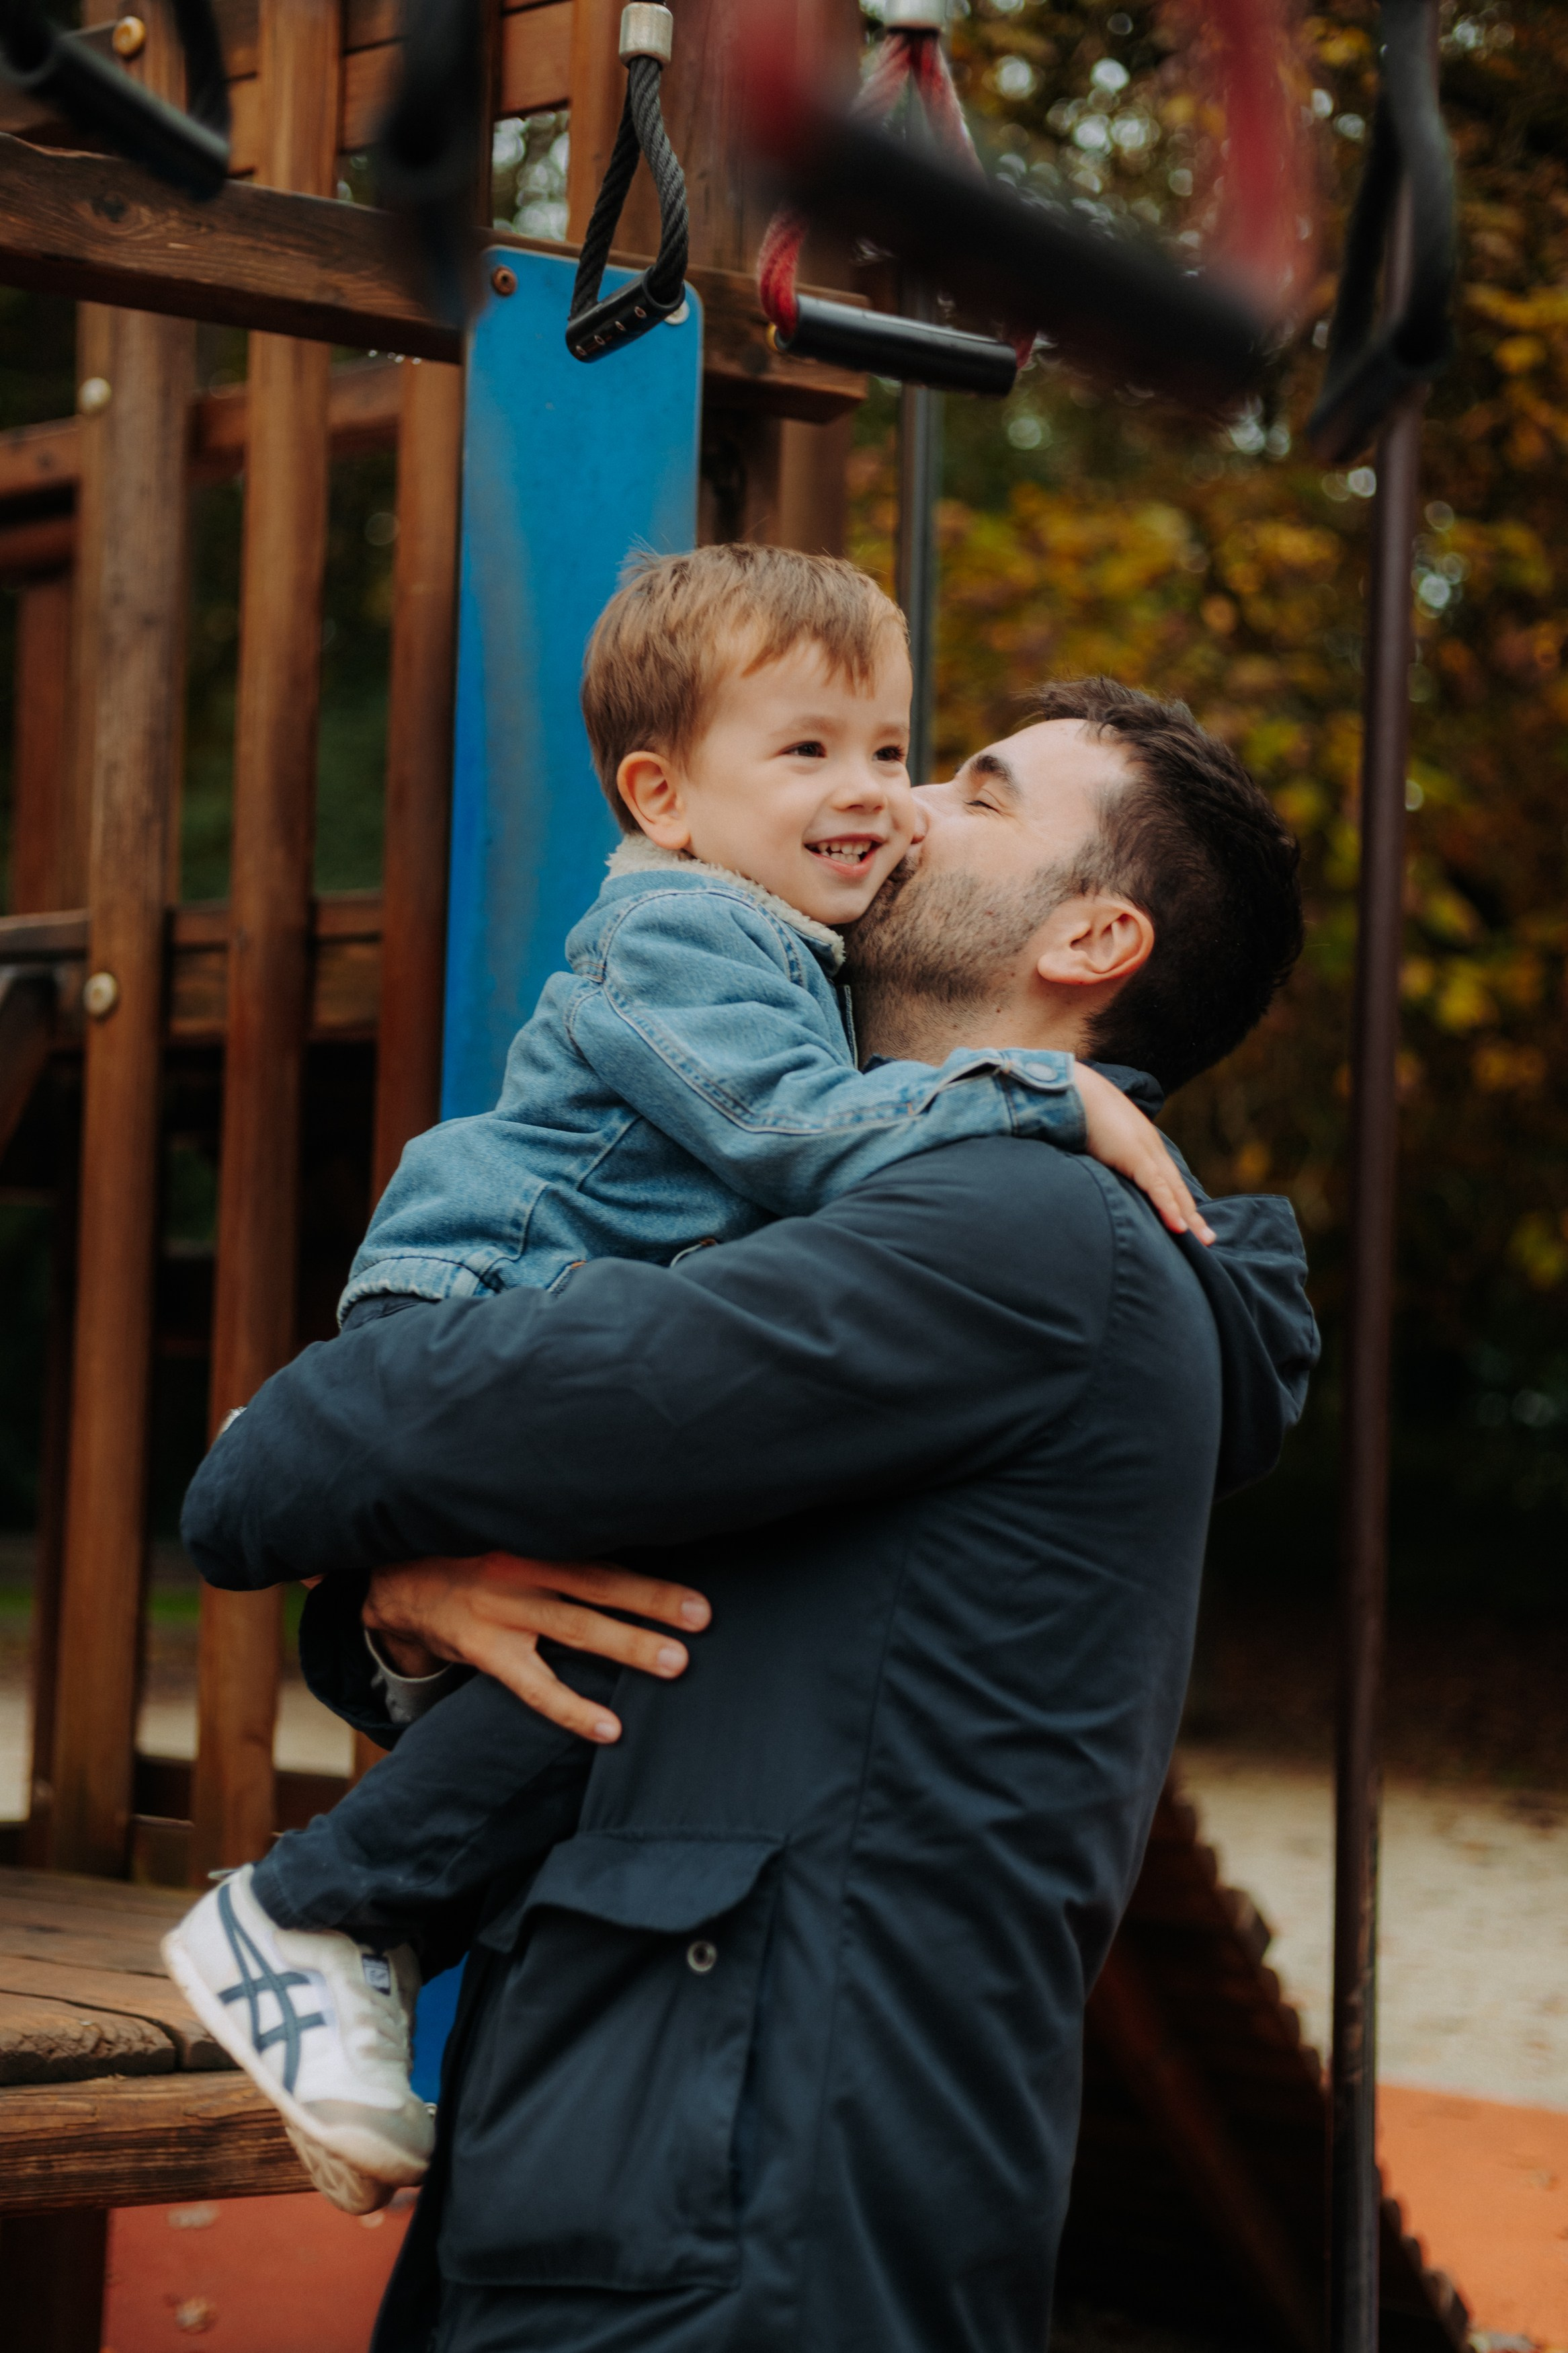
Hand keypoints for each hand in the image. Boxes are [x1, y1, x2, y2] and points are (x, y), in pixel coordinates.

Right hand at [362, 1552, 711, 1744]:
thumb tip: (634, 1536)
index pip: (599, 1546)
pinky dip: (574, 1709)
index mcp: (533, 1534)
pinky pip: (536, 1686)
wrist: (398, 1584)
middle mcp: (521, 1568)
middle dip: (652, 1599)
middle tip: (702, 1616)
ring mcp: (502, 1611)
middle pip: (597, 1582)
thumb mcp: (510, 1531)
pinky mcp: (485, 1651)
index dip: (646, 1558)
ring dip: (628, 1645)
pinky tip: (610, 1729)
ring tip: (676, 1662)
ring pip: (576, 1628)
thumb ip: (557, 1537)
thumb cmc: (473, 1554)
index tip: (692, 1570)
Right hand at [1073, 1064, 1215, 1244]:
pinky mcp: (1136, 1155)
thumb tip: (1094, 1166)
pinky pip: (1157, 1187)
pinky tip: (1179, 1226)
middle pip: (1176, 1186)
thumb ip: (1100, 1154)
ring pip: (1173, 1189)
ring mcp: (1145, 1150)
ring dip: (1189, 1216)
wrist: (1074, 1088)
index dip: (1176, 1199)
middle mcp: (1149, 1146)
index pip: (1165, 1177)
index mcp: (1140, 1142)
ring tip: (1203, 1239)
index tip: (1187, 1221)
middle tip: (1207, 1238)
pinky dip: (1168, 1207)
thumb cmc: (1078, 1110)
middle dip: (1191, 1213)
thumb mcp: (1093, 1140)